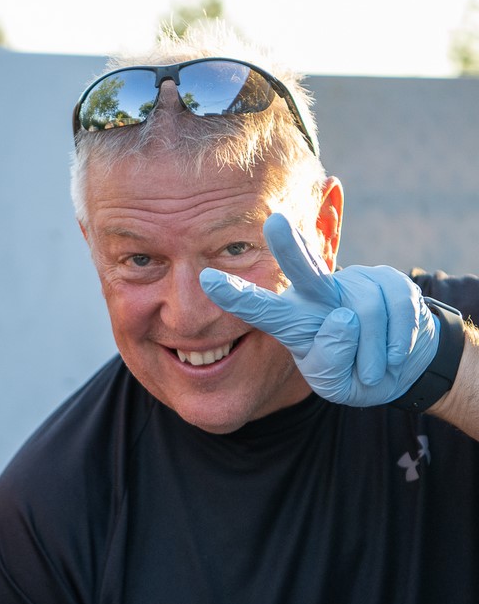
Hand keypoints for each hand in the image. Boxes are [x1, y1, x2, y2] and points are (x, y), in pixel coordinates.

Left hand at [198, 213, 438, 406]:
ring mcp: (355, 283)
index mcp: (292, 319)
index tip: (204, 280)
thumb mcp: (333, 382)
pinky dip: (395, 344)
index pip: (259, 308)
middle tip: (274, 222)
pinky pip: (395, 312)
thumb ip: (329, 361)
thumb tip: (341, 319)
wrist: (398, 367)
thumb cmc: (352, 372)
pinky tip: (392, 357)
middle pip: (303, 269)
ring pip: (361, 314)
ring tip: (370, 370)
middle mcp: (316, 294)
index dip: (234, 296)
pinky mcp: (391, 282)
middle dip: (289, 246)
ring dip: (370, 354)